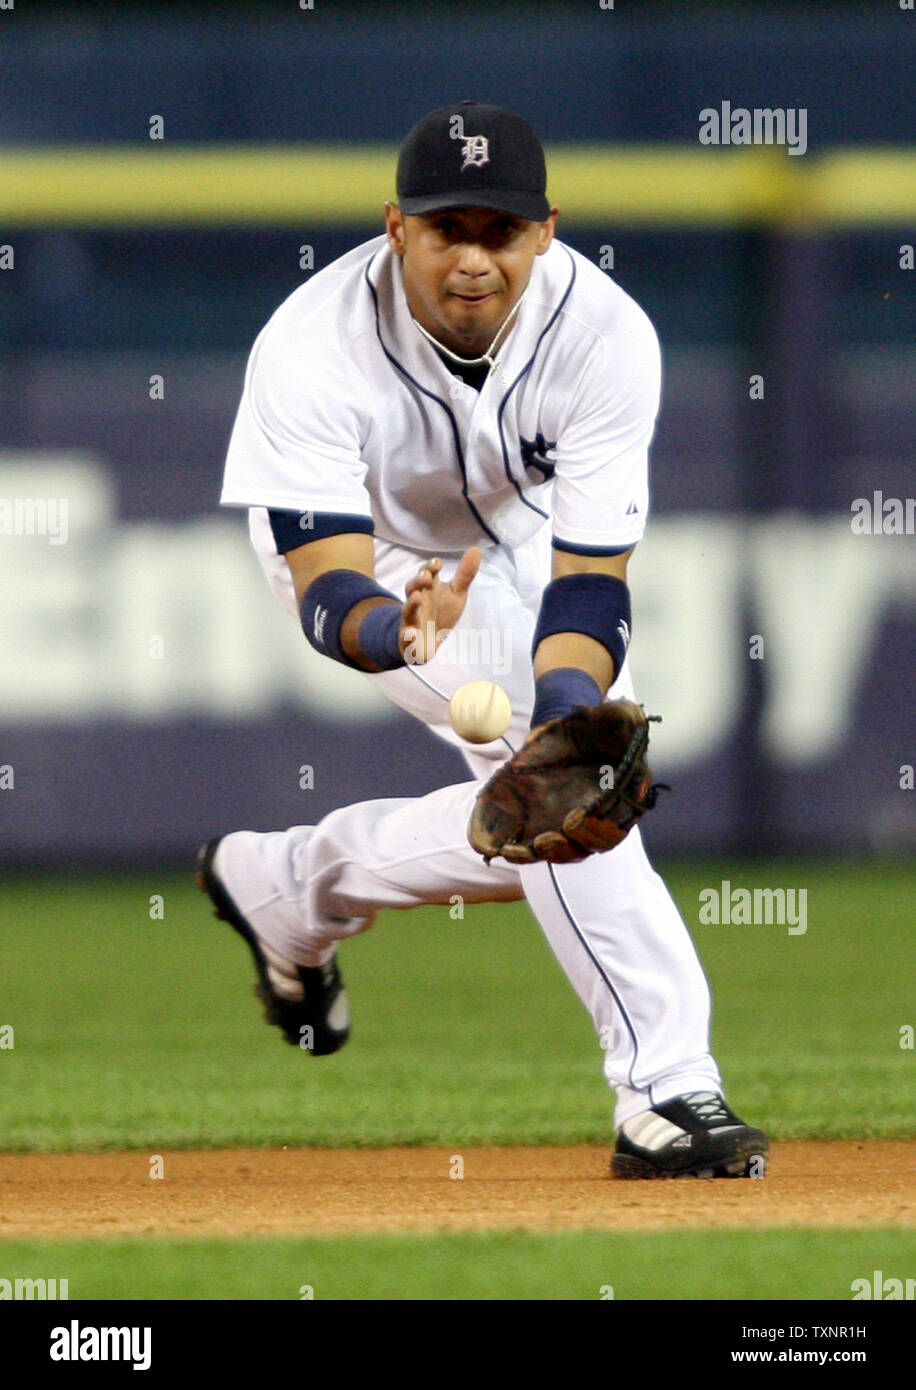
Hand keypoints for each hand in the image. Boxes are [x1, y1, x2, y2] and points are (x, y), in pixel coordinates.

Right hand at [400, 548, 480, 663]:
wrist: (428, 642)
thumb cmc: (441, 613)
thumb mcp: (456, 593)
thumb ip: (465, 574)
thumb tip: (476, 549)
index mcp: (429, 588)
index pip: (427, 572)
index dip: (430, 567)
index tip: (438, 563)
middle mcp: (417, 600)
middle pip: (412, 587)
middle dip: (418, 581)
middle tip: (426, 576)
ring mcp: (411, 618)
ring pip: (407, 609)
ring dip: (411, 603)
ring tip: (416, 598)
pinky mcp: (408, 637)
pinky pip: (406, 636)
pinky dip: (409, 635)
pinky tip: (412, 634)